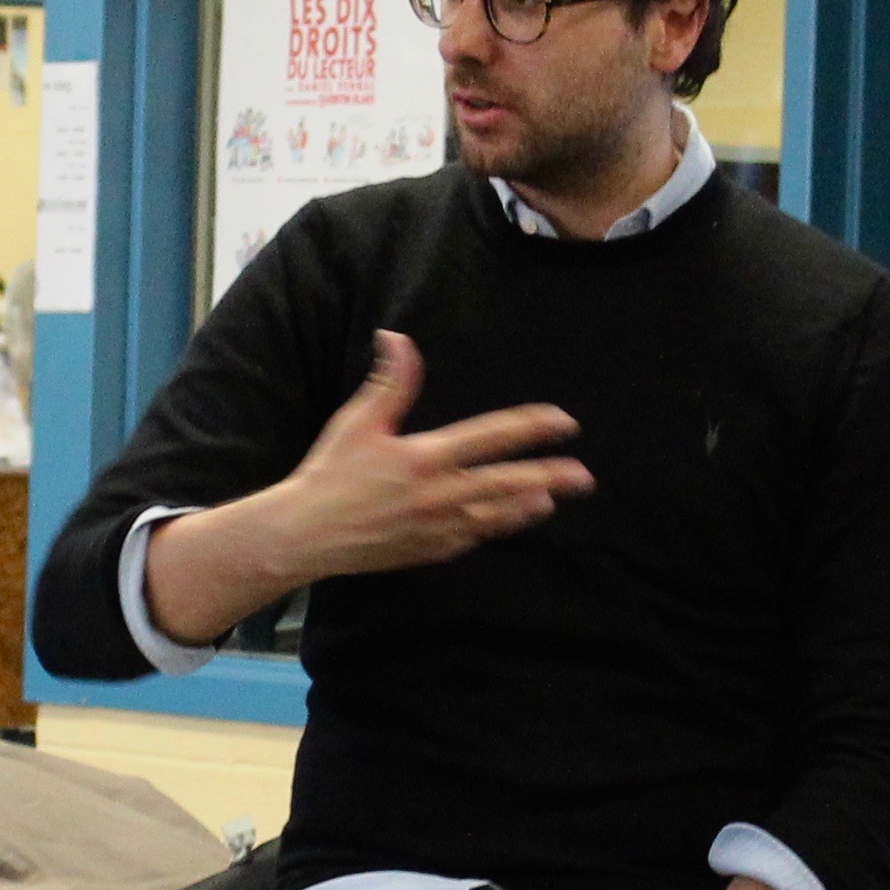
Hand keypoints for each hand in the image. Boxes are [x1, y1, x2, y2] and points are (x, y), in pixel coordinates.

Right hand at [270, 332, 588, 583]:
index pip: (492, 437)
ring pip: (496, 517)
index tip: (563, 423)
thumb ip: (390, 382)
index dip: (532, 428)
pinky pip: (470, 539)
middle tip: (583, 477)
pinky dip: (491, 530)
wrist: (306, 534)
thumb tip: (398, 338)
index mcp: (426, 457)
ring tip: (552, 501)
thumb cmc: (330, 473)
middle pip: (507, 484)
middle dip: (549, 477)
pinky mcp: (428, 551)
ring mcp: (437, 527)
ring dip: (527, 508)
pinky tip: (504, 523)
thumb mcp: (358, 421)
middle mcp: (440, 495)